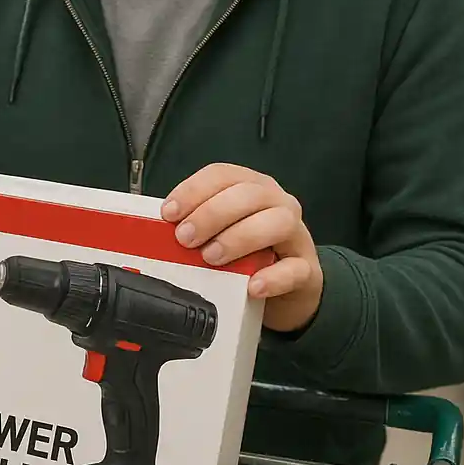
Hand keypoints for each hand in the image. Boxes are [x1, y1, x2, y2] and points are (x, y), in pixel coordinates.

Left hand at [161, 163, 322, 332]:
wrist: (290, 288)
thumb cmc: (246, 253)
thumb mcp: (220, 233)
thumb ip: (197, 225)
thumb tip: (156, 230)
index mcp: (252, 187)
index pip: (222, 175)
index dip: (194, 190)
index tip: (169, 213)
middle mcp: (277, 203)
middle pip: (248, 194)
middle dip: (211, 214)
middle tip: (185, 238)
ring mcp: (296, 235)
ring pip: (277, 223)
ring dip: (239, 238)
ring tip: (212, 257)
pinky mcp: (308, 269)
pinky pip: (295, 269)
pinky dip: (273, 277)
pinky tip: (252, 286)